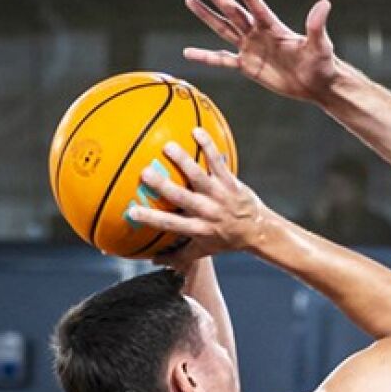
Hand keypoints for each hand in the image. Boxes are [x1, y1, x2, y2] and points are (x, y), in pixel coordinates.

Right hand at [130, 131, 268, 258]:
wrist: (259, 230)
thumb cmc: (226, 240)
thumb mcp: (203, 250)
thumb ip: (178, 256)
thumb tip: (152, 261)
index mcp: (199, 228)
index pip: (171, 225)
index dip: (152, 219)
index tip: (131, 211)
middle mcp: (208, 211)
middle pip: (183, 198)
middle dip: (164, 187)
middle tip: (144, 173)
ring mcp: (220, 195)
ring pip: (200, 176)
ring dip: (184, 161)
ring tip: (168, 146)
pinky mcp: (231, 182)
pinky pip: (218, 162)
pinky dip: (208, 147)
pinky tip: (196, 130)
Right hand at [185, 0, 342, 104]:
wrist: (316, 83)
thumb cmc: (322, 63)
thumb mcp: (320, 45)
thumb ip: (317, 26)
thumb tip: (324, 4)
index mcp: (274, 27)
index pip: (258, 8)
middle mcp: (259, 33)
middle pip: (234, 12)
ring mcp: (251, 48)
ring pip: (224, 29)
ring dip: (207, 16)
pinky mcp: (247, 66)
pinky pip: (222, 60)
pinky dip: (206, 57)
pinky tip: (188, 53)